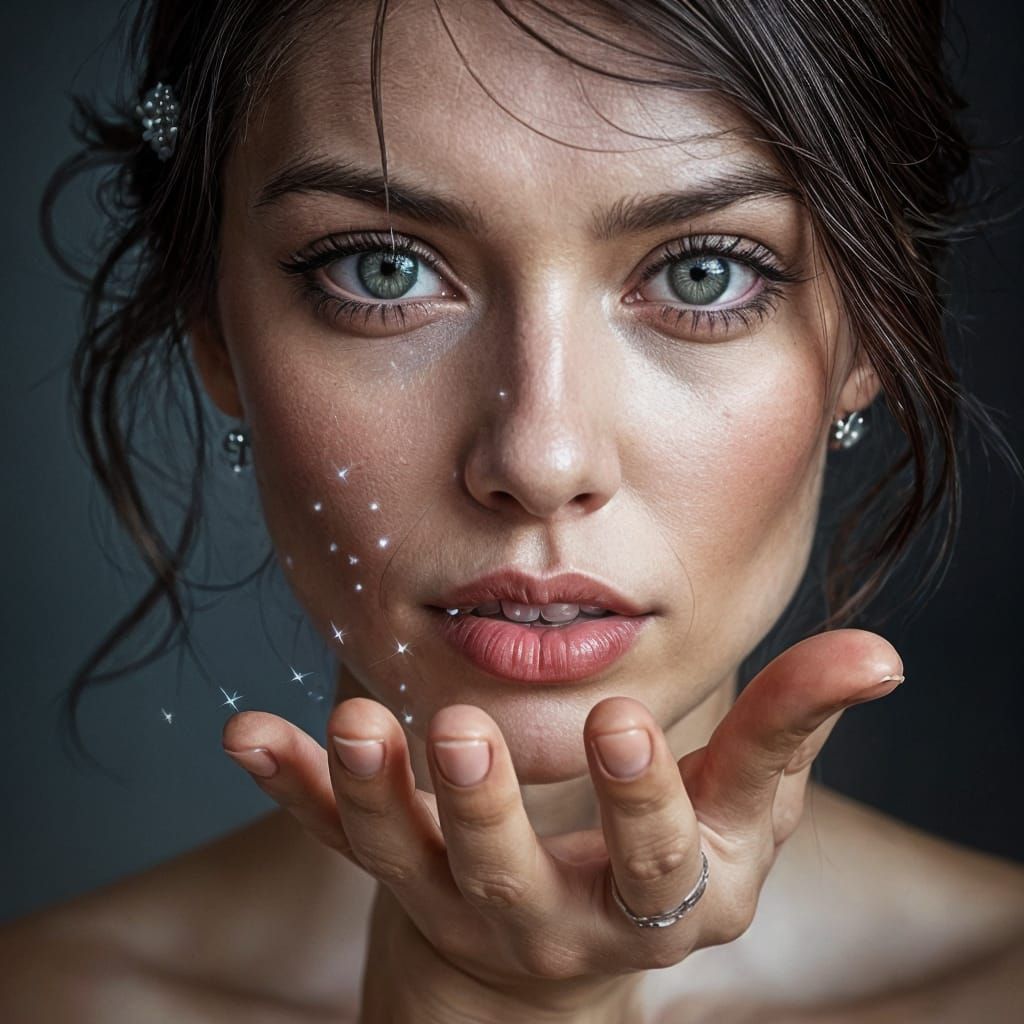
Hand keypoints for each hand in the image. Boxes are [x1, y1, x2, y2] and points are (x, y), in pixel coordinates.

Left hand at [222, 628, 901, 1016]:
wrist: (564, 944)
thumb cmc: (666, 863)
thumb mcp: (741, 810)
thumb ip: (792, 729)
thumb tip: (880, 651)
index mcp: (644, 900)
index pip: (651, 860)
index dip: (641, 802)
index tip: (623, 724)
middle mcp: (543, 915)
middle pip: (507, 871)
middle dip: (486, 808)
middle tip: (463, 733)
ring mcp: (457, 898)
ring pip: (404, 857)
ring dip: (371, 794)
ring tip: (354, 723)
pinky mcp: (395, 871)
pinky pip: (337, 836)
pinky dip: (293, 787)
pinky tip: (249, 736)